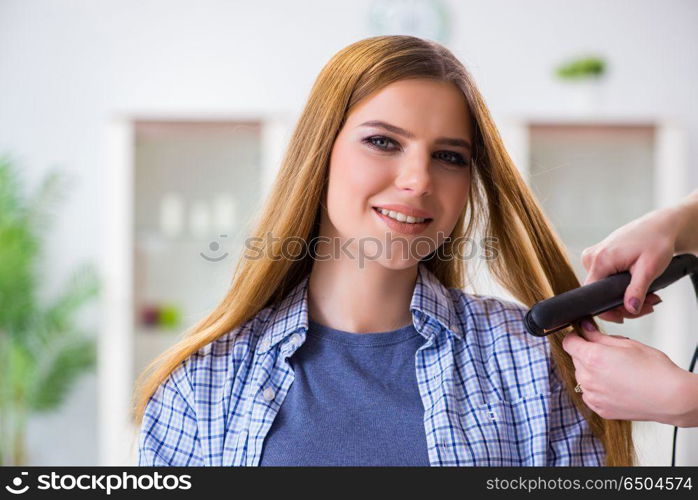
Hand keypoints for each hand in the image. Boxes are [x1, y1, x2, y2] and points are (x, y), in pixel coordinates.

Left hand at [562, 319, 697, 425]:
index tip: (582, 336)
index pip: (568, 343)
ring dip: (592, 372)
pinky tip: (615, 385)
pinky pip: (589, 394)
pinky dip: (597, 388)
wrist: (671, 398)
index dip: (575, 337)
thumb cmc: (655, 370)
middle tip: (609, 355)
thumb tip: (584, 328)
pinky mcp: (599, 409)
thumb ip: (599, 336)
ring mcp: (592, 396)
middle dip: (587, 354)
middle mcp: (587, 378)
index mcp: (592, 358)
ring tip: (616, 372)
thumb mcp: (626, 343)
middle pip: (576, 359)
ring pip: (582, 377)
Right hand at [580, 206, 681, 320]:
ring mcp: (593, 257)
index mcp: (600, 260)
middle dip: (624, 303)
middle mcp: (591, 258)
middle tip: (649, 304)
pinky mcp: (598, 257)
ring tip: (648, 296)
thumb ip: (637, 291)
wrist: (659, 226)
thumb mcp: (649, 269)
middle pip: (599, 293)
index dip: (609, 310)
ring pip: (602, 287)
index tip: (627, 314)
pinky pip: (604, 278)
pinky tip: (636, 286)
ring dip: (624, 296)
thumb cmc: (656, 241)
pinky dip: (620, 286)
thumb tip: (630, 309)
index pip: (592, 295)